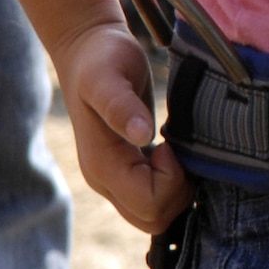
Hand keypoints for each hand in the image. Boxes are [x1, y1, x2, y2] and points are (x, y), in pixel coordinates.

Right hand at [53, 18, 191, 233]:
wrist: (88, 49)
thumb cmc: (102, 58)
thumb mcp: (110, 76)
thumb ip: (122, 106)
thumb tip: (143, 135)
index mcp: (102, 164)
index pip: (147, 203)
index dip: (171, 181)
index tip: (171, 145)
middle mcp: (105, 179)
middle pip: (152, 218)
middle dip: (177, 190)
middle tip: (180, 149)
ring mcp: (114, 177)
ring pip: (154, 213)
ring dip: (176, 188)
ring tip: (178, 148)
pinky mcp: (126, 169)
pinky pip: (154, 197)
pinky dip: (172, 183)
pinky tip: (174, 150)